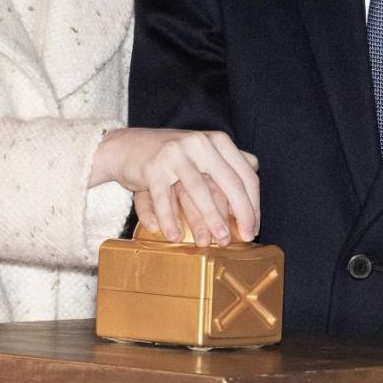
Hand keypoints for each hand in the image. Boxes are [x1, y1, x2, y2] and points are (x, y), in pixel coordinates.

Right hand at [92, 128, 259, 246]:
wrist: (126, 146)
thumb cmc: (170, 154)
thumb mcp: (201, 149)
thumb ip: (227, 158)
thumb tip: (256, 167)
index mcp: (216, 141)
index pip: (244, 174)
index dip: (253, 203)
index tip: (254, 227)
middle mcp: (199, 143)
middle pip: (228, 181)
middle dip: (240, 212)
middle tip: (245, 237)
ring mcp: (175, 153)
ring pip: (198, 190)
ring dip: (208, 218)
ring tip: (214, 241)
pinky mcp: (153, 166)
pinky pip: (164, 198)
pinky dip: (169, 219)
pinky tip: (175, 236)